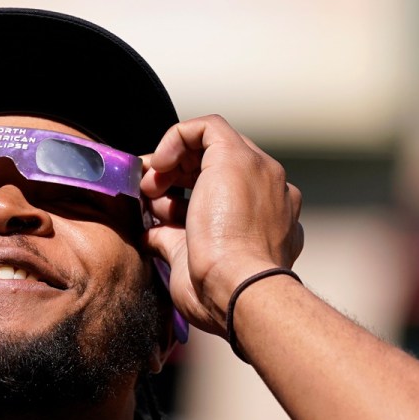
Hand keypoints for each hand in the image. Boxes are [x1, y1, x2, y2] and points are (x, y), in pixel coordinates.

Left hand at [140, 115, 303, 337]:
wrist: (238, 290)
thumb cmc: (220, 292)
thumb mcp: (192, 263)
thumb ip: (174, 241)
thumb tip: (152, 235)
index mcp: (267, 220)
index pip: (224, 192)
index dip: (185, 194)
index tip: (158, 208)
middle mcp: (271, 192)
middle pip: (217, 167)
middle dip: (176, 176)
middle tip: (147, 193)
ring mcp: (259, 172)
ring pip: (212, 146)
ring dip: (172, 162)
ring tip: (148, 187)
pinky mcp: (237, 157)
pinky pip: (206, 127)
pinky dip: (174, 138)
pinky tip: (158, 165)